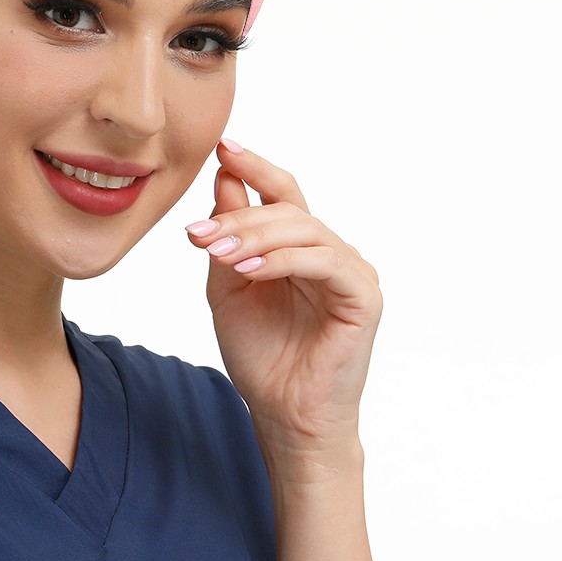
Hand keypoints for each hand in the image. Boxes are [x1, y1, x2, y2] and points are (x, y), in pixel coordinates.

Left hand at [184, 139, 382, 465]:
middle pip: (287, 209)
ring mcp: (350, 272)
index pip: (281, 192)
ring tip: (217, 252)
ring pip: (303, 230)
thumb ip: (228, 236)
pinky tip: (249, 270)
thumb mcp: (229, 286)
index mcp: (299, 247)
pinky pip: (323, 263)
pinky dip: (283, 261)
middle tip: (198, 233)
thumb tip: (223, 179)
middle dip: (238, 215)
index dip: (254, 166)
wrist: (284, 414)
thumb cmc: (261, 355)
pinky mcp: (363, 297)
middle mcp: (329, 252)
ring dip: (255, 236)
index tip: (222, 146)